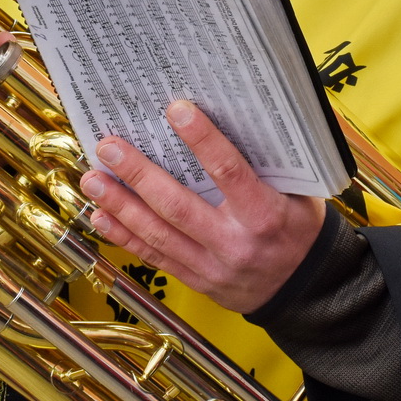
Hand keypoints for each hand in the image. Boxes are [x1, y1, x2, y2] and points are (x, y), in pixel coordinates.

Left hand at [80, 100, 325, 313]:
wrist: (306, 290)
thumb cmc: (300, 231)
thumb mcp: (300, 194)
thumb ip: (267, 164)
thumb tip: (233, 118)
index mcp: (265, 214)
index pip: (229, 172)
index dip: (202, 140)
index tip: (176, 110)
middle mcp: (235, 242)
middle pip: (178, 206)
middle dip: (139, 174)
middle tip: (110, 148)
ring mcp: (212, 266)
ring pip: (157, 234)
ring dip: (120, 205)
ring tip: (93, 179)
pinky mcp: (197, 281)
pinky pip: (155, 257)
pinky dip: (124, 237)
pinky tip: (101, 217)